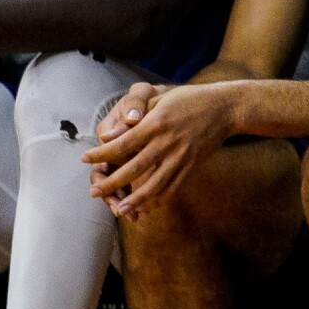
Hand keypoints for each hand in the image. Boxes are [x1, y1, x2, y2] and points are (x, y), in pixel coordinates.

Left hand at [82, 82, 231, 219]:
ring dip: (135, 200)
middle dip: (112, 182)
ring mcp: (180, 158)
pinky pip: (172, 188)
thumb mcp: (159, 100)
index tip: (84, 159)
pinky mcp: (191, 167)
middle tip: (93, 192)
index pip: (122, 144)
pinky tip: (146, 207)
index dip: (101, 154)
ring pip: (154, 185)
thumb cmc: (187, 99)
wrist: (224, 108)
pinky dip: (158, 200)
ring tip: (119, 210)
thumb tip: (109, 136)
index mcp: (155, 124)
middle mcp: (166, 143)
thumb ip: (134, 118)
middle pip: (134, 168)